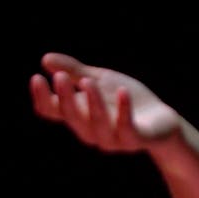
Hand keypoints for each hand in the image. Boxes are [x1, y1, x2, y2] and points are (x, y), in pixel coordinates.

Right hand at [30, 52, 182, 152]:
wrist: (162, 120)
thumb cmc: (127, 100)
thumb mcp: (101, 81)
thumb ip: (76, 72)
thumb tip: (45, 59)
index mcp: (79, 116)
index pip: (53, 111)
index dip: (42, 97)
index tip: (36, 77)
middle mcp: (91, 130)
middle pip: (72, 117)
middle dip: (65, 97)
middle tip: (59, 76)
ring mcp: (112, 138)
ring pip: (97, 124)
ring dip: (91, 103)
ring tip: (88, 82)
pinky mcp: (135, 139)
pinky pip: (127, 127)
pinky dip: (124, 110)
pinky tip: (122, 90)